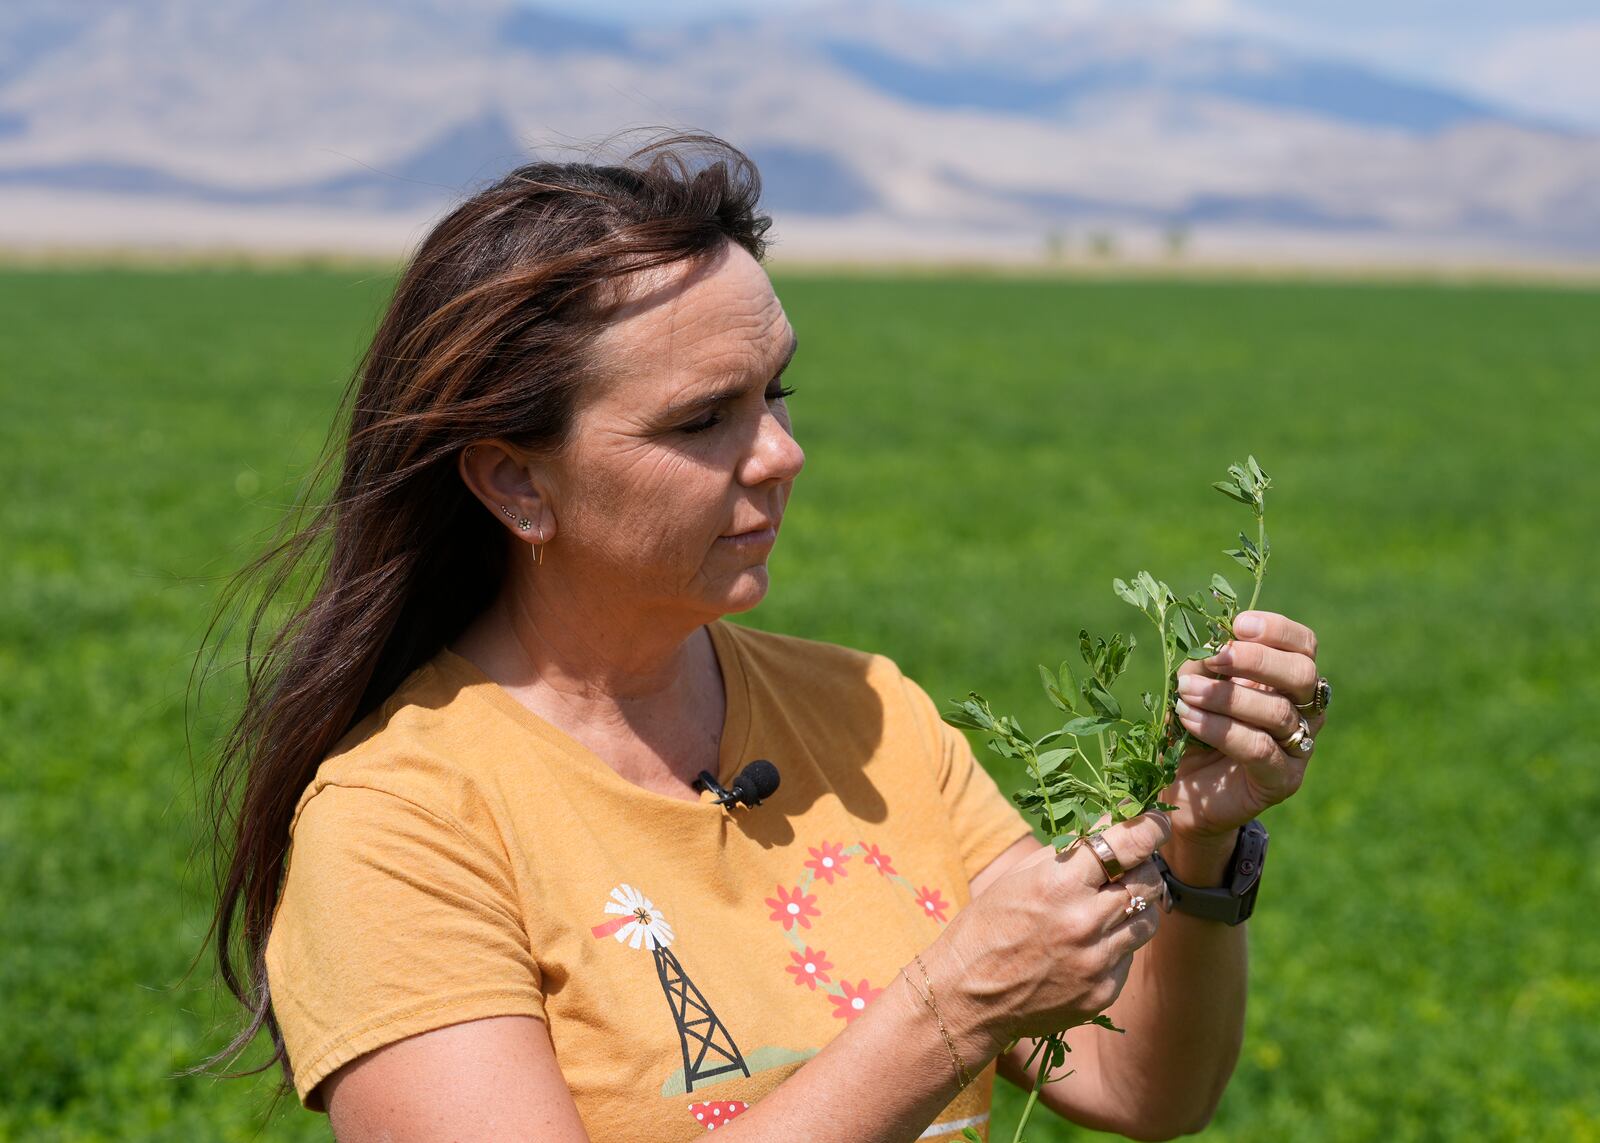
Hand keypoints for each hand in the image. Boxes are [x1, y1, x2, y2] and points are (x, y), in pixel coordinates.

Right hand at [932, 813, 1171, 1051]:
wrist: (967, 997)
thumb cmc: (989, 925)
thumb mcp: (1022, 875)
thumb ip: (1073, 849)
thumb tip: (1116, 819)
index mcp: (1059, 884)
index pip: (1129, 844)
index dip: (1151, 827)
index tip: (1156, 822)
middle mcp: (1084, 922)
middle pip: (1148, 880)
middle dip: (1145, 866)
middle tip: (1131, 864)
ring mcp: (1097, 962)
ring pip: (1148, 920)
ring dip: (1136, 905)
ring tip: (1108, 905)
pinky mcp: (1103, 992)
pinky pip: (1129, 956)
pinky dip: (1117, 944)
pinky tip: (1087, 944)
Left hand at [1162, 610, 1323, 844]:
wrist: (1181, 791)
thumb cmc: (1190, 730)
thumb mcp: (1193, 687)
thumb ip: (1205, 664)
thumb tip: (1211, 642)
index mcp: (1285, 680)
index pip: (1302, 646)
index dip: (1277, 630)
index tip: (1237, 625)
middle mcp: (1302, 710)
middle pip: (1303, 674)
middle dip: (1257, 660)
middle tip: (1216, 658)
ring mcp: (1298, 747)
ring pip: (1279, 712)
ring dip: (1227, 696)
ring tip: (1187, 692)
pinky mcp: (1283, 780)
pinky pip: (1259, 749)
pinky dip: (1222, 730)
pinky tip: (1190, 719)